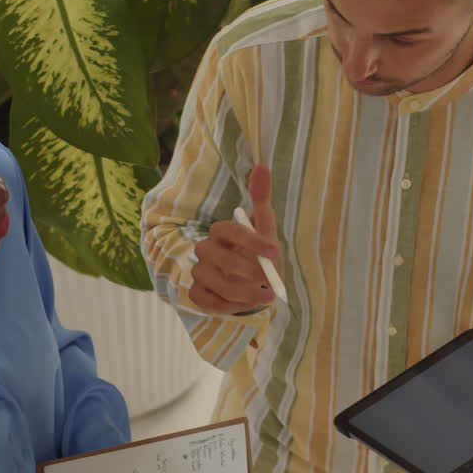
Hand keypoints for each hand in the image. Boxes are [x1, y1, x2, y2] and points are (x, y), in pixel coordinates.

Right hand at [190, 166, 280, 314]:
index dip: (252, 240)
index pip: (229, 230)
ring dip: (244, 293)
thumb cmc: (258, 254)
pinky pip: (207, 302)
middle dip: (248, 271)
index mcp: (221, 231)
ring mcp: (199, 272)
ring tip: (265, 296)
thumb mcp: (264, 228)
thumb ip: (262, 199)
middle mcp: (205, 249)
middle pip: (219, 258)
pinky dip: (229, 306)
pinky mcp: (197, 294)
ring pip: (216, 283)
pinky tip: (244, 305)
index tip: (275, 251)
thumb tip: (262, 167)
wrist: (252, 284)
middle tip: (271, 283)